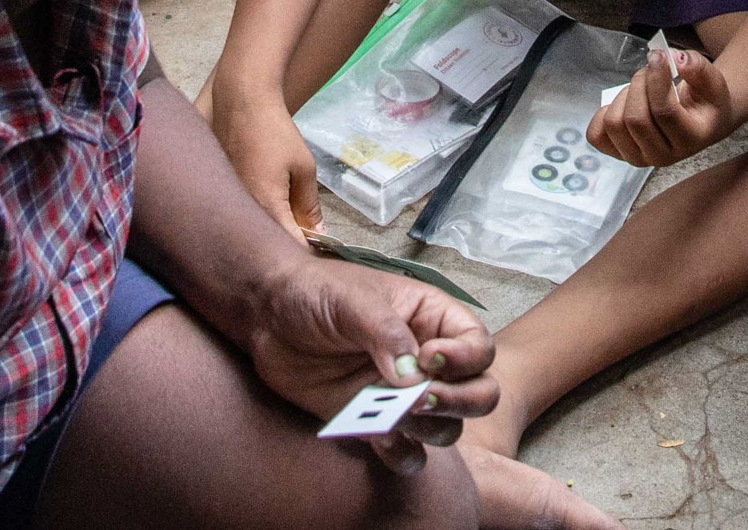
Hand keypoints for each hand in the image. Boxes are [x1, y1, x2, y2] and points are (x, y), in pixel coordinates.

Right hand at [202, 67, 322, 236]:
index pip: (290, 245)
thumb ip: (310, 205)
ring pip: (258, 230)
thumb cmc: (275, 132)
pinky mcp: (225, 194)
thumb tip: (320, 232)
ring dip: (275, 231)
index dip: (308, 252)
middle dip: (292, 244)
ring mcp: (232, 203)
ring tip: (294, 223)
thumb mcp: (303, 167)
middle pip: (271, 242)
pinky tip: (273, 208)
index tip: (323, 252)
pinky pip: (246, 215)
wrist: (241, 104)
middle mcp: (244, 210)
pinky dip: (261, 217)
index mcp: (266, 206)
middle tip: (312, 237)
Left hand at [236, 253, 497, 468]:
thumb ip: (386, 334)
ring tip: (391, 418)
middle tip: (420, 398)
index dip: (466, 359)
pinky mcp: (373, 423)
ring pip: (446, 428)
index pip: (479, 347)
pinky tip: (380, 440)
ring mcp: (401, 396)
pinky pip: (406, 453)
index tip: (429, 358)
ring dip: (428, 429)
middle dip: (458, 402)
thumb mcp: (354, 301)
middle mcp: (426, 362)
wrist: (268, 316)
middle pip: (478, 394)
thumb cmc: (316, 292)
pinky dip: (401, 455)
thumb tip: (413, 377)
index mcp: (432, 321)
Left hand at [588, 42, 734, 166]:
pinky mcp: (619, 154)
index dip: (656, 79)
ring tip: (641, 88)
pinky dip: (604, 113)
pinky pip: (596, 135)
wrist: (701, 122)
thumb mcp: (713, 81)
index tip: (658, 56)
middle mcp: (664, 157)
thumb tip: (677, 59)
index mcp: (690, 140)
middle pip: (635, 118)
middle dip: (639, 83)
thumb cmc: (705, 101)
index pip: (663, 112)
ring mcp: (639, 159)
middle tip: (650, 70)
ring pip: (615, 124)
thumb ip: (699, 67)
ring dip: (624, 95)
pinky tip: (624, 104)